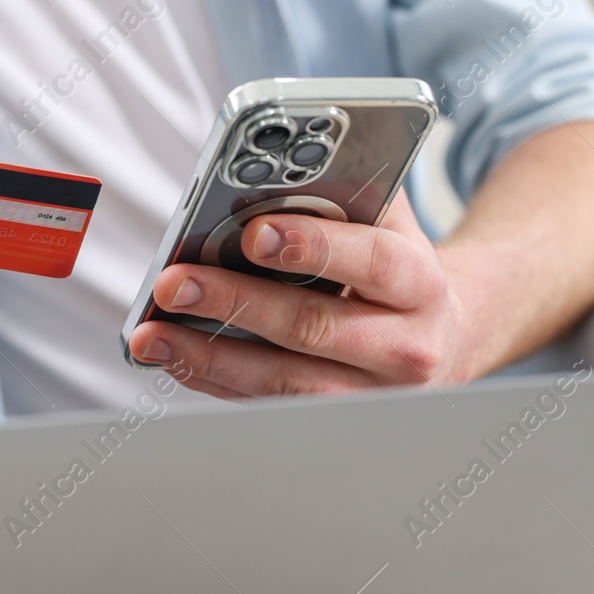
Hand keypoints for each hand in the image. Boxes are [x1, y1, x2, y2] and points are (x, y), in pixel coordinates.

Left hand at [125, 194, 467, 398]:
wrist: (441, 338)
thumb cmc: (397, 270)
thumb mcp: (390, 223)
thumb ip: (346, 194)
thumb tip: (270, 174)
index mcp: (420, 285)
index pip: (372, 262)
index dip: (313, 246)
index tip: (254, 232)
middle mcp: (403, 348)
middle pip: (311, 327)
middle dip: (234, 302)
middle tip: (175, 283)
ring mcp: (367, 395)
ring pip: (282, 381)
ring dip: (208, 355)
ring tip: (152, 332)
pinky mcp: (331, 419)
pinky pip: (264, 403)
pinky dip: (212, 380)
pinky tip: (174, 355)